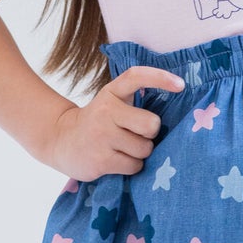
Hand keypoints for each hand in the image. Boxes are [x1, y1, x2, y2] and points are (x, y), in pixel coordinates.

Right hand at [43, 65, 185, 181]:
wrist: (62, 141)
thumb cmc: (98, 123)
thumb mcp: (111, 104)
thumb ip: (135, 102)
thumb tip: (175, 111)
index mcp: (112, 93)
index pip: (136, 76)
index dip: (160, 78)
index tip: (181, 85)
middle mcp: (106, 110)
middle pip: (152, 125)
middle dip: (150, 135)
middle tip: (136, 135)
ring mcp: (102, 135)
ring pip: (145, 149)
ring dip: (140, 153)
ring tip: (122, 149)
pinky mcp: (101, 159)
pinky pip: (134, 165)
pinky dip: (131, 166)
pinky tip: (117, 160)